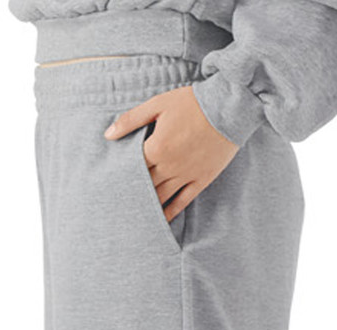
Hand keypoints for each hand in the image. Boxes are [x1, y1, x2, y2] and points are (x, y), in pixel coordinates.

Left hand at [104, 85, 239, 222]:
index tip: (111, 185)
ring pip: (162, 197)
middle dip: (132, 194)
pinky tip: (161, 220)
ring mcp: (186, 175)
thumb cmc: (192, 103)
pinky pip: (183, 201)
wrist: (228, 107)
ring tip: (136, 216)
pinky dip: (171, 212)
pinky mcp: (201, 180)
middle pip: (145, 185)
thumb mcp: (158, 104)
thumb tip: (108, 135)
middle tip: (119, 205)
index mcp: (156, 148)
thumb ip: (131, 120)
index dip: (121, 176)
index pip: (132, 168)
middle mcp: (169, 166)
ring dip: (148, 207)